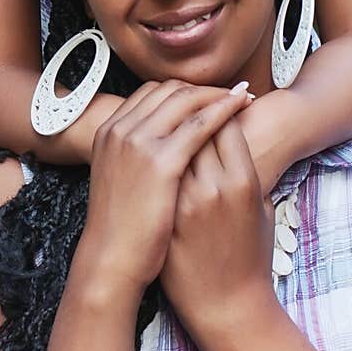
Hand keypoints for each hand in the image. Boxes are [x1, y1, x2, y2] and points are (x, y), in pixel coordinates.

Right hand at [80, 80, 251, 298]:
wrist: (110, 261)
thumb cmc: (121, 230)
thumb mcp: (117, 179)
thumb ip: (132, 156)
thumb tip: (159, 145)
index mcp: (109, 131)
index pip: (152, 92)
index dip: (184, 92)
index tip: (207, 98)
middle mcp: (120, 129)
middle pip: (169, 90)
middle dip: (203, 88)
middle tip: (231, 93)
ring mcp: (138, 143)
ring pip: (186, 100)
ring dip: (218, 94)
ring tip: (243, 97)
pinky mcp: (161, 161)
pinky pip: (199, 124)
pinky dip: (223, 109)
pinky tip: (241, 108)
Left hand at [160, 116, 276, 346]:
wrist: (226, 306)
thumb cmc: (251, 257)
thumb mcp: (264, 209)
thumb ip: (251, 169)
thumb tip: (234, 134)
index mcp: (242, 182)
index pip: (223, 122)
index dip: (218, 108)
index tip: (215, 106)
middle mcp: (211, 187)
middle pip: (192, 127)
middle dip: (191, 113)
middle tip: (189, 108)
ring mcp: (181, 202)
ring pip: (168, 146)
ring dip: (168, 130)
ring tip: (170, 126)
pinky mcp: (161, 216)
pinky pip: (153, 173)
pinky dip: (154, 158)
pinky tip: (155, 155)